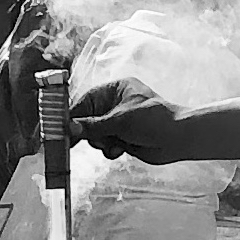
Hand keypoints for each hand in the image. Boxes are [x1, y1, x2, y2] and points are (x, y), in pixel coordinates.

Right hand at [70, 76, 185, 161]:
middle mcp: (116, 104)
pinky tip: (120, 150)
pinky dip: (111, 149)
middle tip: (85, 142)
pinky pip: (107, 145)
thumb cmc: (153, 120)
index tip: (61, 129)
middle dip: (89, 133)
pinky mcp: (125, 137)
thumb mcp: (118, 120)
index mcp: (115, 89)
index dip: (73, 116)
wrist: (178, 139)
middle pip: (88, 120)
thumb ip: (92, 126)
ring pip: (97, 135)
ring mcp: (120, 121)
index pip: (85, 101)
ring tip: (113, 144)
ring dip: (101, 142)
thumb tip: (69, 128)